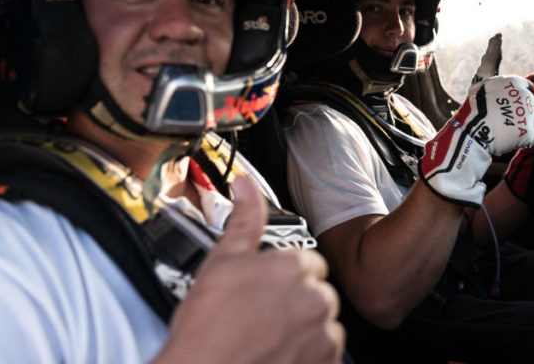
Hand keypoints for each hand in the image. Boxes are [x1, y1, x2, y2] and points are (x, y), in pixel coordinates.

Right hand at [155, 175, 344, 363]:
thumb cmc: (206, 332)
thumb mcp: (220, 264)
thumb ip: (243, 220)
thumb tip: (245, 186)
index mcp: (294, 268)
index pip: (308, 262)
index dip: (283, 277)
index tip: (265, 290)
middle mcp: (315, 300)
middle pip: (317, 292)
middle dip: (295, 302)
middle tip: (262, 316)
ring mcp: (322, 335)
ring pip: (323, 324)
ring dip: (304, 330)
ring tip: (269, 338)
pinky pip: (328, 355)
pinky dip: (309, 355)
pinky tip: (279, 354)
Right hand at [419, 75, 533, 207]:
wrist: (471, 131)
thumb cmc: (472, 110)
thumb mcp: (480, 87)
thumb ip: (490, 82)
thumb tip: (487, 73)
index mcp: (515, 83)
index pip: (529, 88)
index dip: (521, 98)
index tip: (514, 106)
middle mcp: (525, 96)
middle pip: (532, 104)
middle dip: (524, 112)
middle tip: (510, 121)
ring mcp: (529, 114)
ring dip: (526, 125)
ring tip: (512, 132)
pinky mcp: (529, 132)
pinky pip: (533, 136)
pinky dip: (525, 139)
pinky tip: (512, 140)